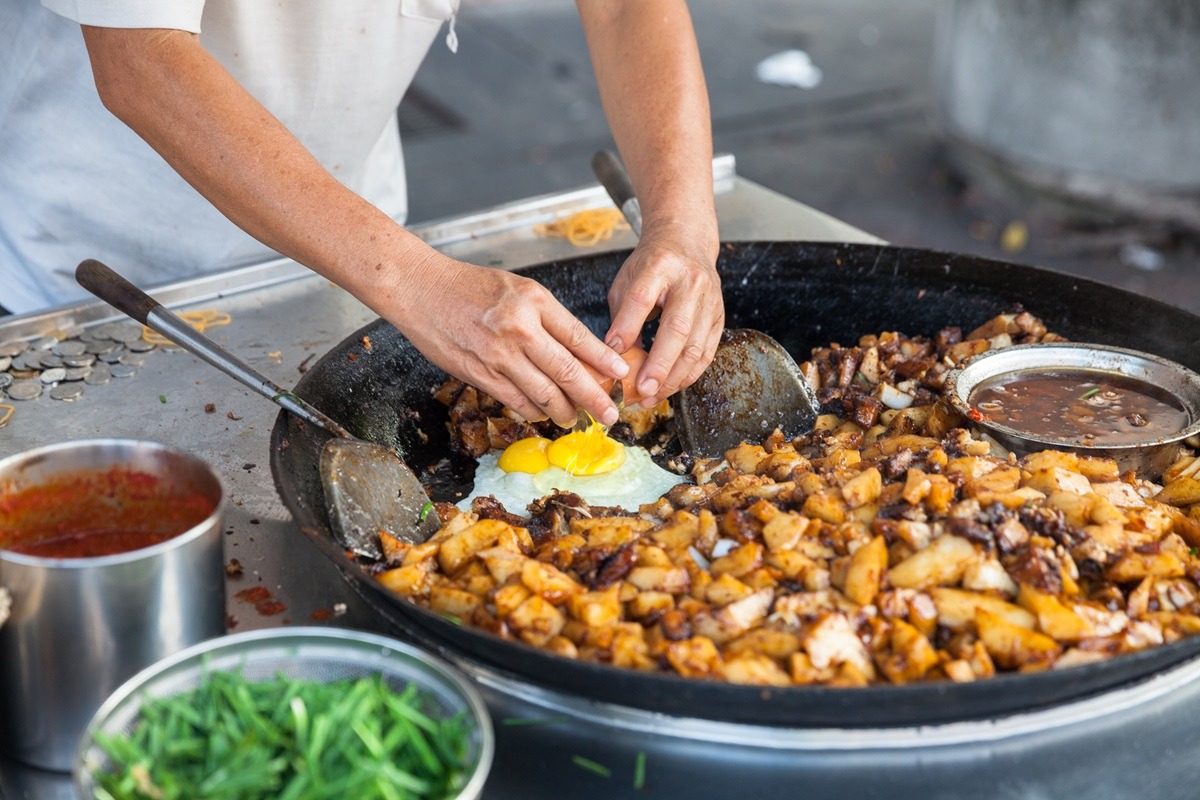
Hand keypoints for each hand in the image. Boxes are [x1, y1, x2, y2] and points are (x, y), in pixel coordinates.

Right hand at [394, 257, 628, 427]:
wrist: (420, 288)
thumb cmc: (469, 286)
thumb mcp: (517, 288)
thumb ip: (545, 317)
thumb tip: (577, 351)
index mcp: (534, 300)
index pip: (579, 336)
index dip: (603, 360)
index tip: (620, 374)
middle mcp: (520, 327)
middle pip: (568, 371)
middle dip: (594, 397)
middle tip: (609, 414)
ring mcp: (498, 353)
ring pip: (544, 392)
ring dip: (564, 411)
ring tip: (576, 418)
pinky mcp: (479, 373)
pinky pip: (515, 400)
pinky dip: (533, 411)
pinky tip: (543, 414)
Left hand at [604, 224, 722, 406]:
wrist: (686, 243)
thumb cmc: (651, 265)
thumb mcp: (627, 280)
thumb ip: (621, 316)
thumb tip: (614, 357)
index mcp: (660, 265)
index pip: (642, 297)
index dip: (627, 327)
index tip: (611, 354)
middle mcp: (690, 282)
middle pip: (677, 328)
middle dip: (658, 364)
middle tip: (641, 390)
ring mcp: (710, 300)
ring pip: (695, 346)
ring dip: (673, 378)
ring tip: (651, 397)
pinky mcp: (719, 317)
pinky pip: (706, 353)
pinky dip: (688, 375)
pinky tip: (670, 388)